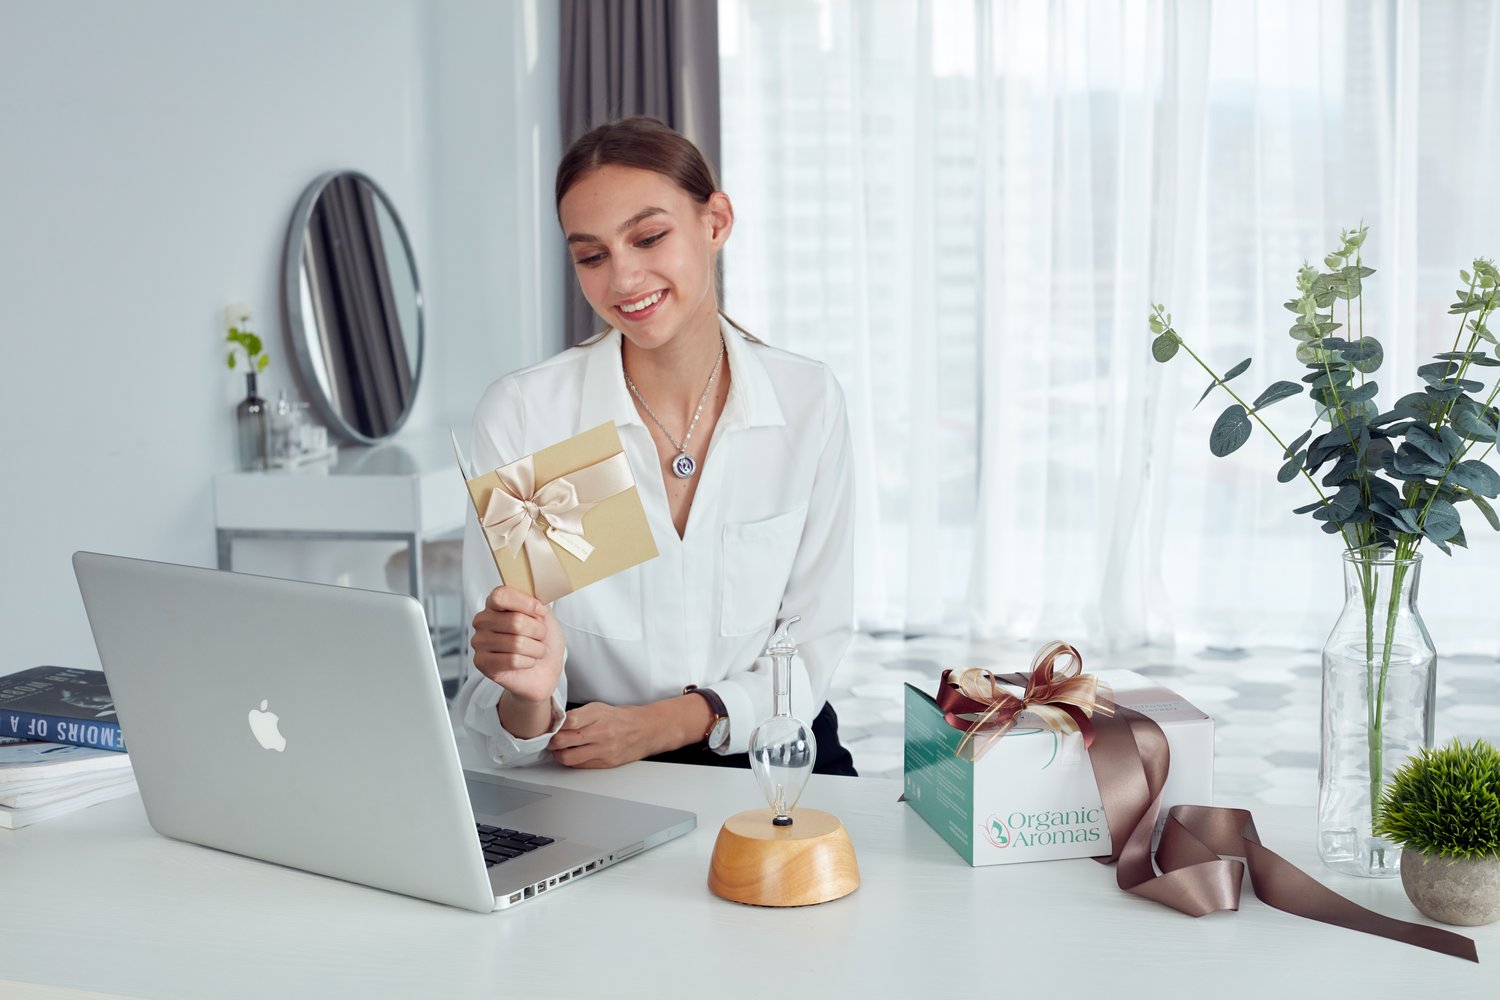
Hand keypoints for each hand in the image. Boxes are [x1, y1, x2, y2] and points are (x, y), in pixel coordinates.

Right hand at [470, 586, 564, 704]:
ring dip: (535, 649)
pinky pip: (512, 660)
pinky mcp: (481, 662)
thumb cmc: (543, 642)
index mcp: (495, 604)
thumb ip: (538, 604)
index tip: (541, 612)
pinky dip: (528, 662)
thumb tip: (535, 597)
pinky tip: (527, 662)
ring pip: (516, 643)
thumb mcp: (547, 618)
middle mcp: (483, 620)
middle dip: (537, 631)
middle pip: (515, 621)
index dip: (525, 603)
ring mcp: (479, 641)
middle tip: (540, 637)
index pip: (501, 595)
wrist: (543, 671)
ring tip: (535, 651)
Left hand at [549, 702, 669, 768]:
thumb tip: (557, 723)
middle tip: (550, 739)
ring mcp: (604, 750)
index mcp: (598, 714)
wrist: (646, 730)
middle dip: (552, 741)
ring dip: (558, 754)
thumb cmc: (621, 718)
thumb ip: (579, 715)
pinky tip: (571, 754)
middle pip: (564, 740)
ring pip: (568, 757)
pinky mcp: (606, 763)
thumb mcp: (599, 708)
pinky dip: (571, 761)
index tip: (550, 725)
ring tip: (558, 750)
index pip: (568, 721)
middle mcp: (602, 732)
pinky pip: (580, 765)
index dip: (554, 724)